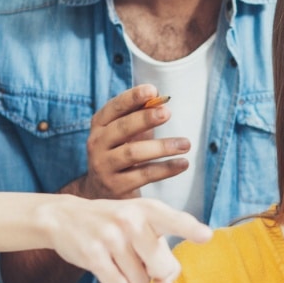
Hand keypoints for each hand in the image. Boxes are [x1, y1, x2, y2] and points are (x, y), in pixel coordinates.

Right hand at [42, 196, 211, 282]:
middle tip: (138, 257)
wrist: (64, 217)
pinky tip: (104, 265)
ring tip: (116, 256)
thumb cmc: (114, 225)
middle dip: (154, 271)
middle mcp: (131, 220)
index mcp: (149, 209)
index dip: (191, 229)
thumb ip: (161, 256)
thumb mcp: (140, 229)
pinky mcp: (92, 255)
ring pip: (139, 282)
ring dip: (131, 277)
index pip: (174, 220)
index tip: (207, 236)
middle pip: (162, 267)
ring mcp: (110, 237)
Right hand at [73, 86, 191, 200]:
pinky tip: (183, 163)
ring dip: (162, 146)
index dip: (132, 98)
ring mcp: (104, 166)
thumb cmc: (119, 153)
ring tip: (186, 144)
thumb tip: (159, 98)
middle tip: (167, 112)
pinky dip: (166, 168)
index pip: (114, 107)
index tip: (152, 90)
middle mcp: (97, 144)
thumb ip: (139, 116)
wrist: (100, 192)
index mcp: (100, 125)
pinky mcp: (116, 187)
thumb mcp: (126, 133)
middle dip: (145, 118)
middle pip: (122, 128)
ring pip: (133, 153)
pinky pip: (144, 175)